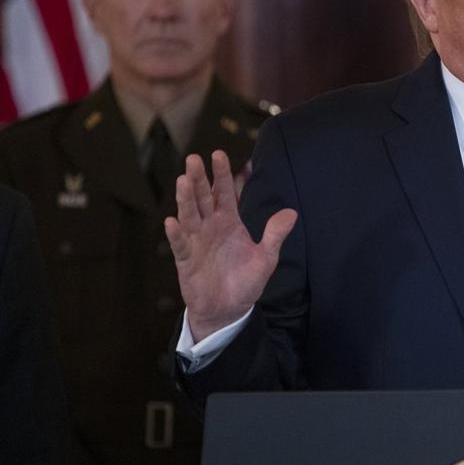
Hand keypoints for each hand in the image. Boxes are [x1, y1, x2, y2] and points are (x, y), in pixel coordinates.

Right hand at [165, 151, 296, 339]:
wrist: (229, 310)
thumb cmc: (245, 282)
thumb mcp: (266, 258)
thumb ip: (275, 235)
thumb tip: (292, 213)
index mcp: (229, 222)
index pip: (224, 193)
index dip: (222, 174)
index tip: (218, 154)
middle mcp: (210, 227)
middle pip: (203, 198)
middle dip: (199, 179)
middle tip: (194, 159)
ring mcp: (196, 242)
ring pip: (189, 216)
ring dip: (186, 199)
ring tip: (183, 181)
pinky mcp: (186, 261)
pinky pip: (181, 245)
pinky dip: (177, 234)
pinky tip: (171, 222)